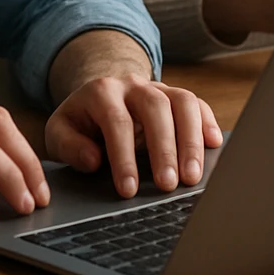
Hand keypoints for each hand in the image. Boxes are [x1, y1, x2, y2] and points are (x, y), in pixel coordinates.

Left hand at [45, 75, 223, 198]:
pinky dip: (207, 123)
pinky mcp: (176, 97)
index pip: (117, 122)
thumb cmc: (80, 124)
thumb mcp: (60, 133)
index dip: (124, 157)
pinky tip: (213, 146)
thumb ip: (68, 145)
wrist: (97, 98)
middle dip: (164, 148)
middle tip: (167, 185)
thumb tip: (93, 160)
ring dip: (190, 140)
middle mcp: (133, 85)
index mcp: (101, 92)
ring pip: (182, 102)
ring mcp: (159, 88)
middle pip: (155, 108)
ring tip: (192, 177)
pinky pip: (198, 103)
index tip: (129, 190)